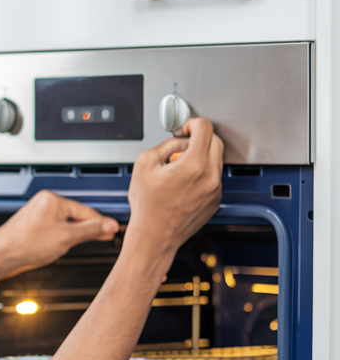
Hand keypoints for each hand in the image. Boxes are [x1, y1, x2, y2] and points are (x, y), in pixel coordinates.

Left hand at [0, 189, 119, 281]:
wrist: (0, 256)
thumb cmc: (24, 244)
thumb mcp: (66, 238)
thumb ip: (90, 230)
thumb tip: (109, 225)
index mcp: (53, 200)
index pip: (86, 211)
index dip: (100, 224)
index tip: (113, 231)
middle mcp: (44, 204)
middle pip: (76, 217)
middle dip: (86, 230)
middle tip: (102, 238)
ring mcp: (38, 215)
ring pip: (65, 225)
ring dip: (73, 236)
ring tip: (73, 246)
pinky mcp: (33, 227)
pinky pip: (54, 231)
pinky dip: (61, 239)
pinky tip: (58, 248)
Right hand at [125, 117, 223, 266]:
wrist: (154, 236)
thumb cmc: (147, 206)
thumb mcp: (144, 164)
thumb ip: (165, 145)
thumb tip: (180, 141)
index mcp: (193, 165)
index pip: (205, 128)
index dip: (192, 124)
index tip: (185, 129)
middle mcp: (210, 177)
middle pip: (215, 141)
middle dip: (199, 138)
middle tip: (182, 145)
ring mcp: (215, 190)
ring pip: (216, 160)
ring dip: (201, 157)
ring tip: (179, 169)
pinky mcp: (216, 200)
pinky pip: (214, 178)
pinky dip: (202, 174)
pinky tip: (184, 185)